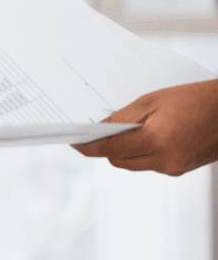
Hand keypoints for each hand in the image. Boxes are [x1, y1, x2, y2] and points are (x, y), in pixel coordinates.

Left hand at [72, 79, 217, 175]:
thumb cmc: (195, 99)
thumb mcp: (151, 101)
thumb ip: (122, 118)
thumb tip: (99, 129)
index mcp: (156, 142)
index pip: (109, 150)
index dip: (88, 147)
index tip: (75, 142)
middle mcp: (165, 161)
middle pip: (119, 161)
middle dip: (105, 148)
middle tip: (94, 132)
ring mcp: (174, 168)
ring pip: (134, 164)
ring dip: (123, 151)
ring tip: (120, 130)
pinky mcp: (181, 169)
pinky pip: (151, 164)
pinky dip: (142, 152)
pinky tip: (143, 136)